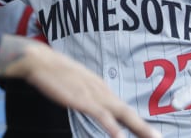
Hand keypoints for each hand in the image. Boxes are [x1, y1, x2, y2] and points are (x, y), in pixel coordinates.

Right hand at [0, 36, 161, 137]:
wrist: (40, 60)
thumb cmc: (54, 72)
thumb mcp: (76, 83)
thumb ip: (86, 93)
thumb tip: (91, 103)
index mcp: (101, 89)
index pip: (123, 109)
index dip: (138, 124)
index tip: (150, 134)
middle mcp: (102, 91)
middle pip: (129, 113)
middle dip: (145, 129)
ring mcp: (94, 95)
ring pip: (123, 114)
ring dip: (139, 129)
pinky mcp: (82, 99)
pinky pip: (101, 115)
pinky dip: (112, 127)